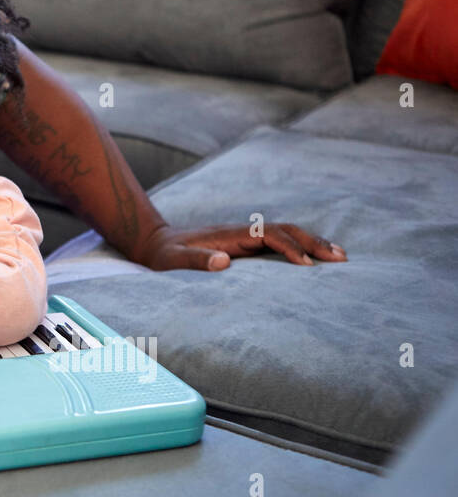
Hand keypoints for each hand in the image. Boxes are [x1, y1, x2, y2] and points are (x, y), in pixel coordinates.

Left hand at [131, 222, 346, 270]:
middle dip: (313, 242)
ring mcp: (245, 237)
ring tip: (341, 258)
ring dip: (313, 243)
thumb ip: (195, 261)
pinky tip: (317, 261)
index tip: (307, 266)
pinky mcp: (245, 246)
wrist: (154, 243)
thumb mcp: (173, 260)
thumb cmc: (164, 255)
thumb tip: (224, 261)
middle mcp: (242, 232)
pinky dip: (301, 249)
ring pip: (286, 234)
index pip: (268, 235)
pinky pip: (279, 244)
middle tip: (342, 259)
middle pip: (285, 230)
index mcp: (229, 235)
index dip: (289, 247)